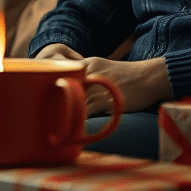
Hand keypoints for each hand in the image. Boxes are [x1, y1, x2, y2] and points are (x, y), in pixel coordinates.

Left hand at [33, 45, 170, 113]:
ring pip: (74, 100)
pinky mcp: (107, 100)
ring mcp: (97, 86)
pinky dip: (79, 120)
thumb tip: (76, 89)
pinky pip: (88, 111)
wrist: (151, 76)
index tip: (40, 95)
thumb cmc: (129, 76)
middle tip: (41, 112)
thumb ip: (89, 77)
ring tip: (52, 123)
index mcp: (88, 64)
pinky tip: (72, 127)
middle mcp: (89, 73)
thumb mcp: (105, 69)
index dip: (52, 85)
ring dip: (64, 111)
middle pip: (64, 86)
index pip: (63, 73)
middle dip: (53, 99)